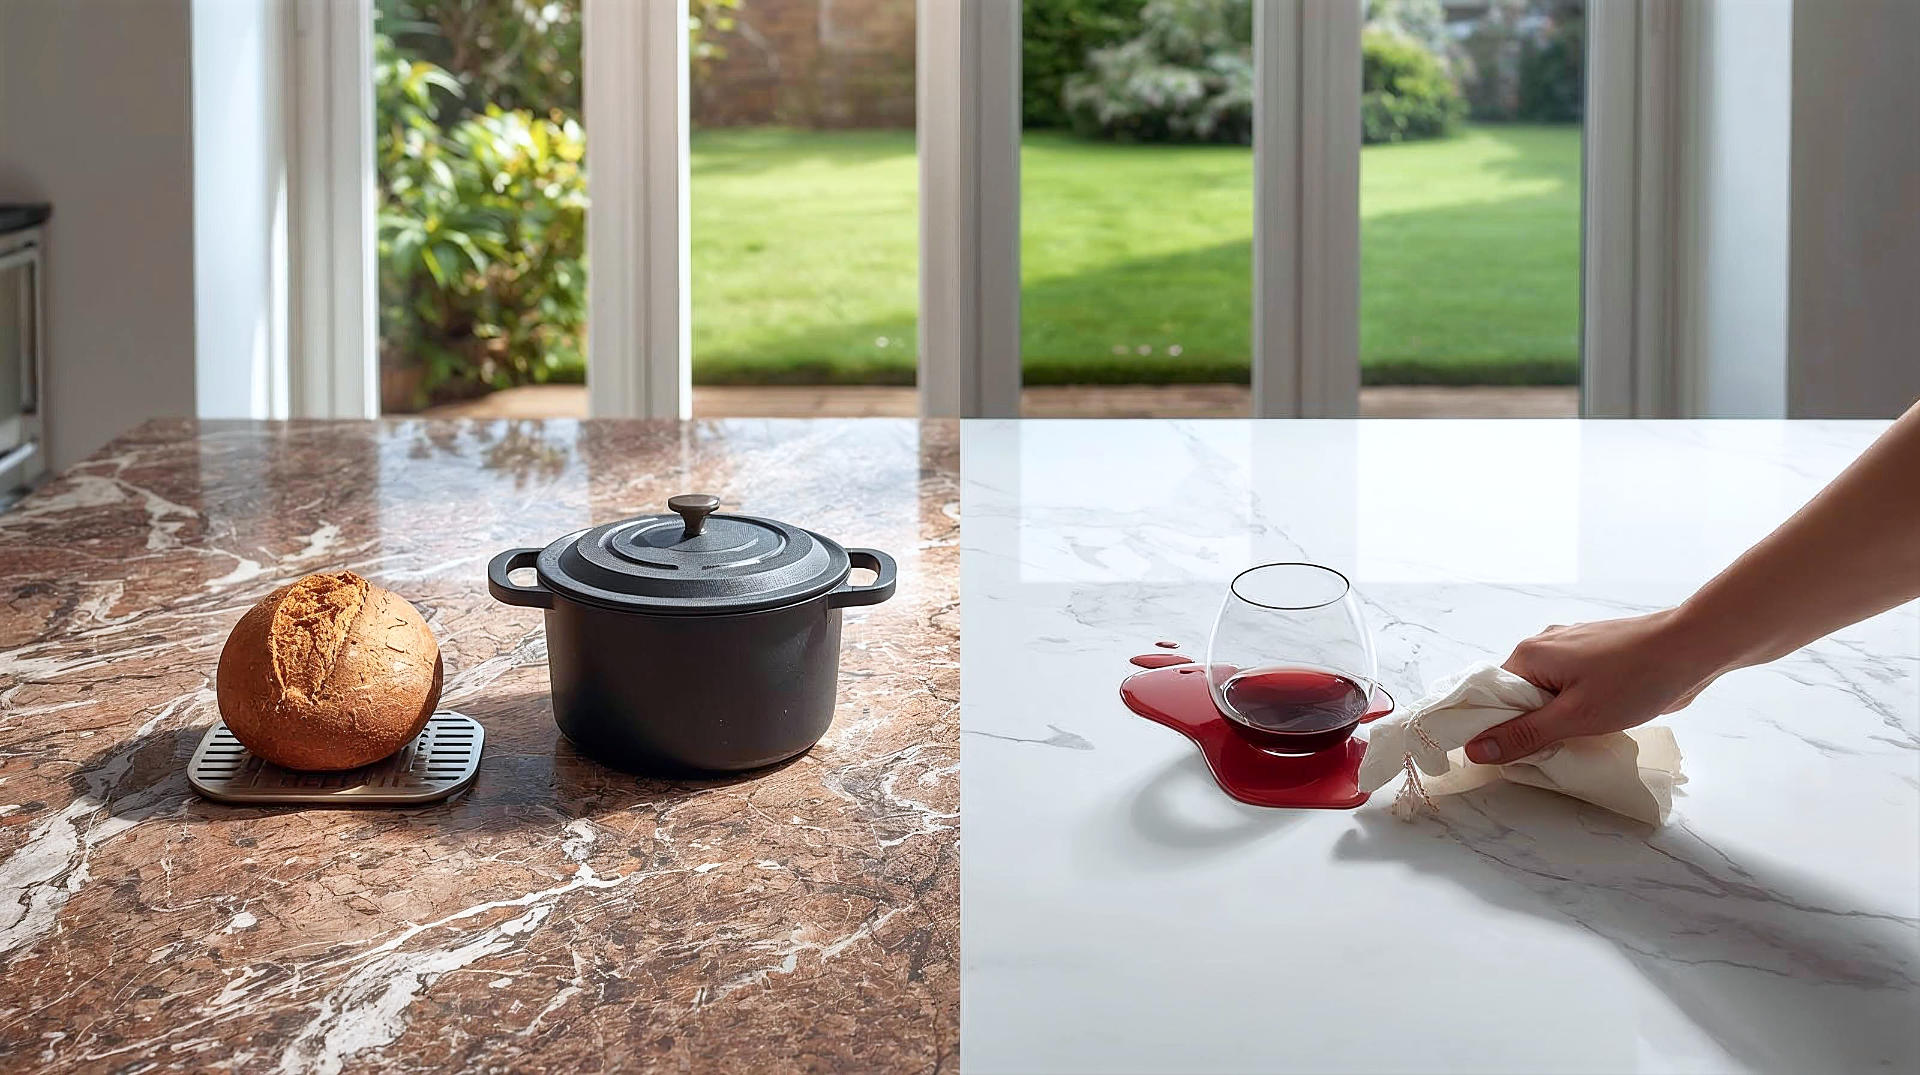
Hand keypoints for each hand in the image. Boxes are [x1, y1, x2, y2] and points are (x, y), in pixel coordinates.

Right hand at [1465, 608, 1725, 764]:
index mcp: (1529, 654)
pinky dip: (1576, 706)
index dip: (1495, 729)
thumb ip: (1524, 735)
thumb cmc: (1635, 679)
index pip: (1492, 697)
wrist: (1693, 647)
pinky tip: (1597, 720)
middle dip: (1531, 725)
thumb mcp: (1575, 717)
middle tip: (1551, 752)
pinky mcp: (1597, 655)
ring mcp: (1572, 647)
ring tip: (1579, 737)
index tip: (1510, 757)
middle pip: (1519, 695)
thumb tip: (1475, 750)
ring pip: (1547, 692)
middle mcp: (1544, 644)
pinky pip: (1570, 685)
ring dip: (1557, 717)